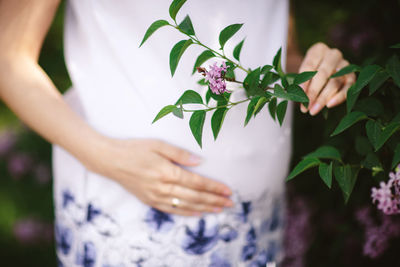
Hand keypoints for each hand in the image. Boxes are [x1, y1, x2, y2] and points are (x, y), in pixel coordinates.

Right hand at [87, 138, 232, 216]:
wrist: (110, 160)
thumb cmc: (134, 149)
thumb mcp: (158, 144)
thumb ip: (180, 154)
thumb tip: (200, 162)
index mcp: (167, 171)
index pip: (197, 182)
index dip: (214, 187)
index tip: (228, 190)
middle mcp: (163, 187)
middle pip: (195, 196)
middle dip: (214, 200)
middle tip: (230, 203)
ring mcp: (156, 196)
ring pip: (186, 205)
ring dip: (205, 208)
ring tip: (219, 209)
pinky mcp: (150, 200)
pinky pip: (172, 210)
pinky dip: (187, 212)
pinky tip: (198, 213)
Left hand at [298, 42, 355, 115]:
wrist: (323, 69)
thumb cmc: (310, 72)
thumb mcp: (303, 73)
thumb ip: (301, 82)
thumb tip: (296, 97)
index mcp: (318, 50)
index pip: (309, 66)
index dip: (304, 82)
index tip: (298, 95)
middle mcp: (333, 54)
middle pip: (323, 74)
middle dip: (313, 92)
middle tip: (305, 107)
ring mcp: (345, 64)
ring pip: (335, 82)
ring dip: (323, 98)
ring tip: (313, 110)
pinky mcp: (352, 75)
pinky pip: (348, 87)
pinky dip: (339, 97)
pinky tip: (329, 105)